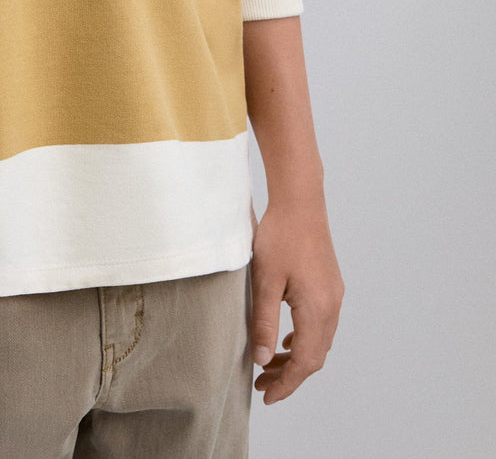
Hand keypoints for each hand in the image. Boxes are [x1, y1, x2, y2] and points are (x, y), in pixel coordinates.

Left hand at [249, 199, 343, 403]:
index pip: (305, 362)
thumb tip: (262, 360)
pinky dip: (304, 338)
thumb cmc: (280, 237)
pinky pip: (321, 324)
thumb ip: (265, 323)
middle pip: (315, 356)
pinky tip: (287, 339)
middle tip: (263, 384)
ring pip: (319, 341)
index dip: (287, 384)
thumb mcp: (265, 281)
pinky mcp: (330, 285)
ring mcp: (334, 295)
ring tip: (270, 364)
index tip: (267, 396)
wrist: (300, 202)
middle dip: (290, 375)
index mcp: (318, 309)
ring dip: (297, 357)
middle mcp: (332, 306)